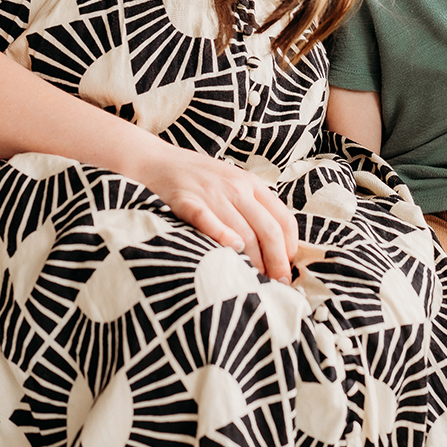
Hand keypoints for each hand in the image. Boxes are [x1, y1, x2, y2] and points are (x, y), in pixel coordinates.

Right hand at [137, 145, 298, 281]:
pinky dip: (222, 236)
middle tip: (278, 284)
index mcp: (251, 184)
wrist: (157, 162)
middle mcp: (236, 188)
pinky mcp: (186, 202)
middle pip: (267, 230)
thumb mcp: (233, 183)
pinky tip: (232, 250)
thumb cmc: (199, 179)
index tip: (286, 268)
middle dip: (277, 261)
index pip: (283, 219)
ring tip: (256, 281)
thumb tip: (276, 248)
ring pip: (243, 232)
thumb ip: (253, 207)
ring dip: (253, 261)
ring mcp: (211, 194)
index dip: (289, 248)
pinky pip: (208, 220)